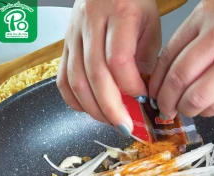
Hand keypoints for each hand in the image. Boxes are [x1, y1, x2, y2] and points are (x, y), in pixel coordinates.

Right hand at [56, 0, 160, 135]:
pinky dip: (74, 100)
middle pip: (95, 75)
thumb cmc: (133, 2)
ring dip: (93, 108)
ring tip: (109, 120)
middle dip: (111, 108)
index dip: (131, 86)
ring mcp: (73, 35)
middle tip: (124, 126)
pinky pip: (62, 78)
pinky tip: (88, 109)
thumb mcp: (150, 24)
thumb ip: (147, 58)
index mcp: (119, 13)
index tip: (142, 99)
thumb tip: (140, 94)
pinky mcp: (64, 45)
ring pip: (76, 80)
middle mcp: (91, 23)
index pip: (119, 60)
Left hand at [149, 0, 213, 118]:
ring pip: (196, 97)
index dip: (157, 82)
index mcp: (206, 17)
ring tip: (186, 109)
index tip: (154, 94)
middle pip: (178, 79)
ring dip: (186, 109)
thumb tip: (169, 76)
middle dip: (166, 101)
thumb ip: (194, 41)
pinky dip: (207, 111)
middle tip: (165, 108)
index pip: (168, 57)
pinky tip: (206, 108)